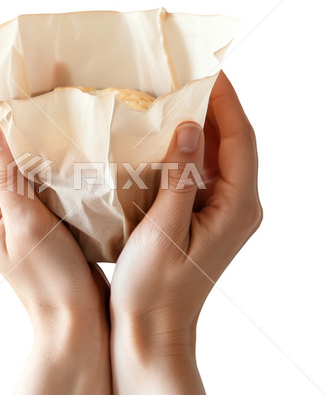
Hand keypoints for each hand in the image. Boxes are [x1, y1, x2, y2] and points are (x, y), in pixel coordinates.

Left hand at [0, 95, 110, 394]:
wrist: (72, 314)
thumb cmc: (48, 278)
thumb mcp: (25, 224)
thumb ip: (5, 176)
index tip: (3, 74)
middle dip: (1, 109)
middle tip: (31, 81)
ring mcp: (4, 203)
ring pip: (5, 151)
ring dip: (21, 126)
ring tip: (46, 99)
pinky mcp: (26, 206)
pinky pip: (25, 167)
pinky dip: (37, 146)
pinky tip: (59, 134)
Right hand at [110, 71, 262, 394]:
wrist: (153, 326)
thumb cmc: (155, 286)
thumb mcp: (165, 228)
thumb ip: (180, 177)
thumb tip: (189, 126)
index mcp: (238, 207)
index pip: (241, 138)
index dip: (226, 99)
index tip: (208, 68)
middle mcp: (240, 207)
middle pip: (234, 143)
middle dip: (215, 106)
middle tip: (188, 76)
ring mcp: (225, 212)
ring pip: (220, 156)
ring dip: (203, 126)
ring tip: (177, 97)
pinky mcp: (207, 217)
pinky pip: (205, 173)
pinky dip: (190, 151)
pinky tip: (167, 138)